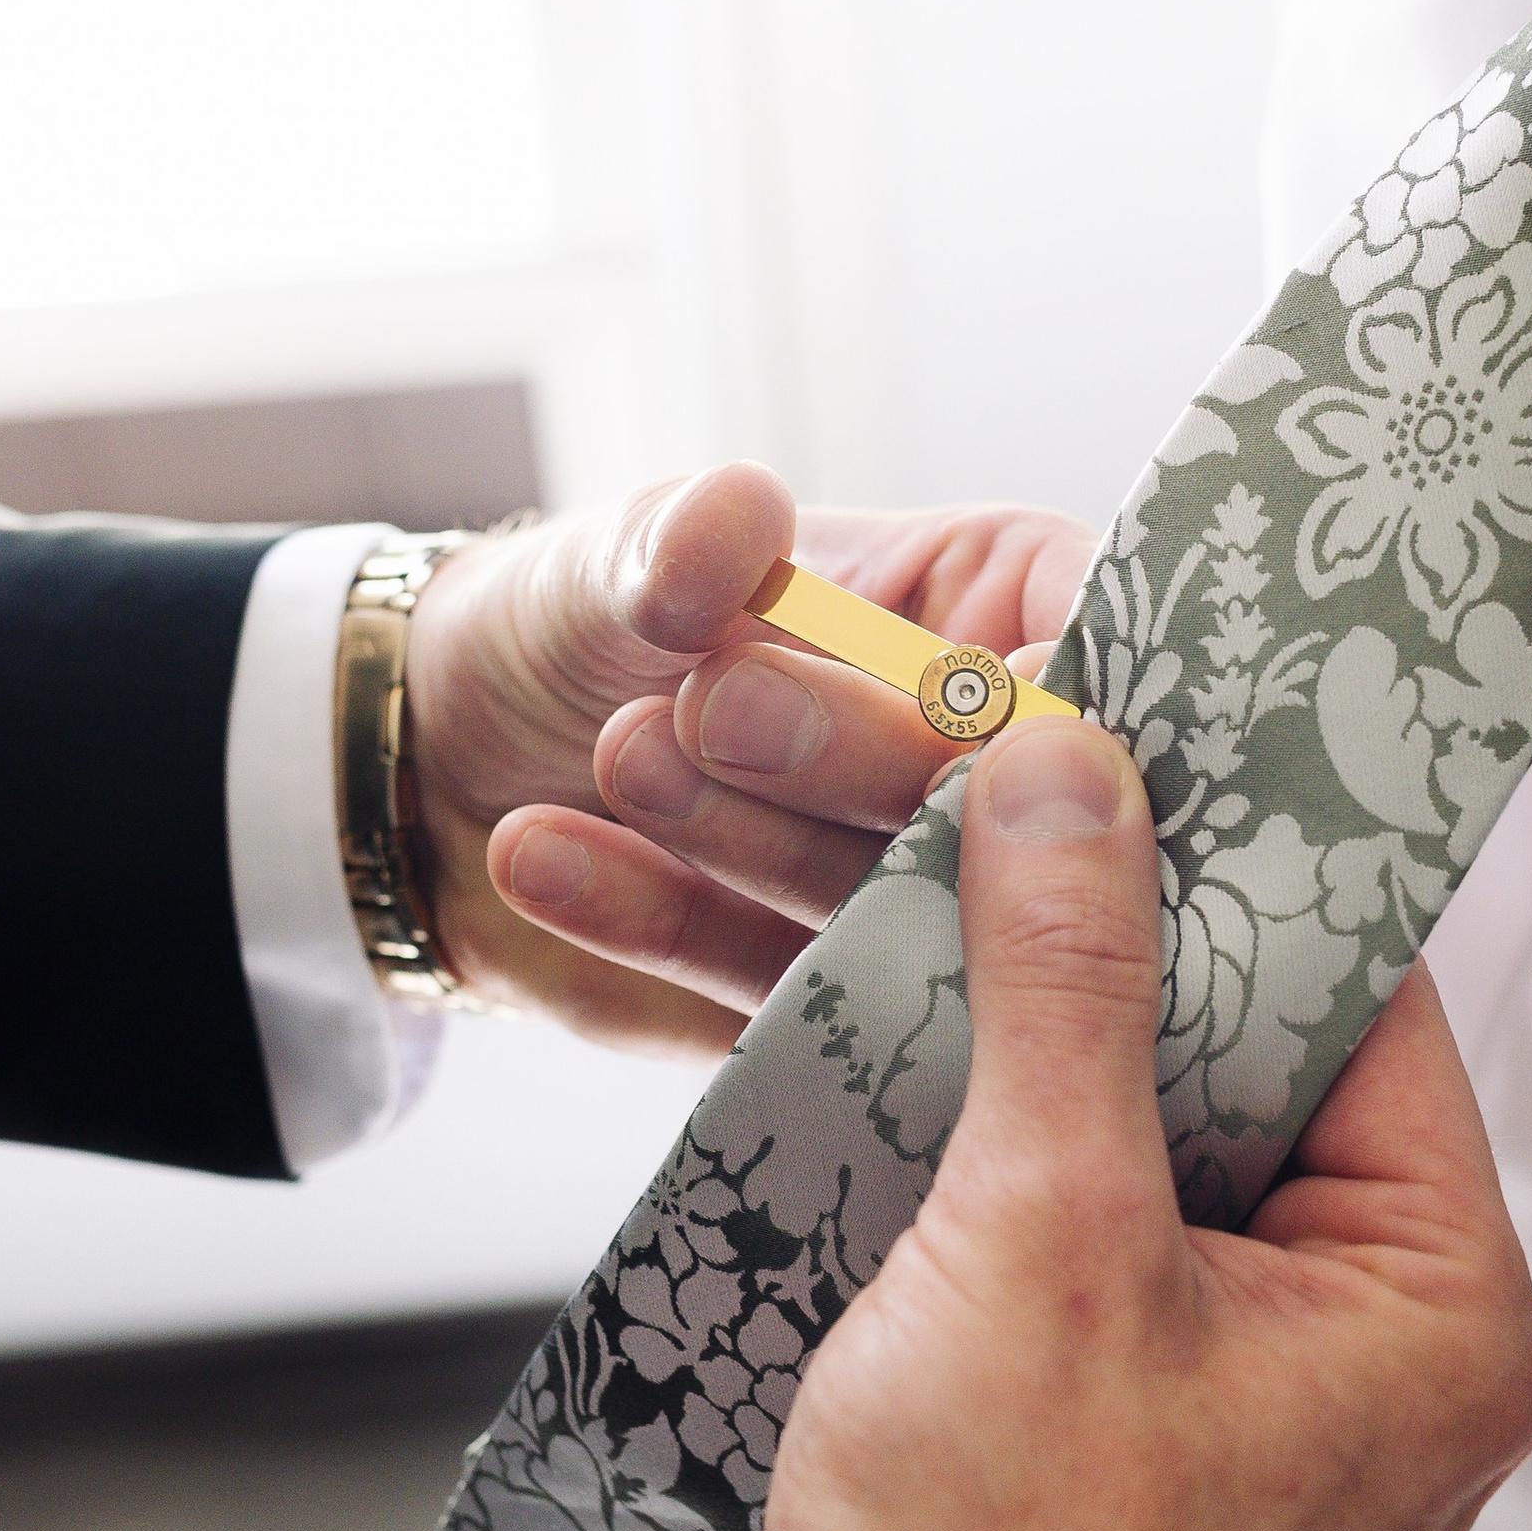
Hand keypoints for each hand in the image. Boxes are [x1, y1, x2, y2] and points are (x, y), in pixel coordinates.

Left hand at [463, 472, 1095, 1032]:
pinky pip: (769, 992)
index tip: (977, 709)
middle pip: (1010, 795)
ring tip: (624, 754)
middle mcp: (978, 764)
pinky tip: (546, 856)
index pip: (1091, 648)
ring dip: (759, 840)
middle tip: (719, 707)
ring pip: (901, 908)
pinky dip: (665, 932)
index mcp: (994, 609)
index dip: (1053, 689)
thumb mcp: (610, 563)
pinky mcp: (828, 1010)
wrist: (440, 773)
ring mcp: (915, 900)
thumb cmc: (570, 623)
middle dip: (876, 759)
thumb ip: (675, 550)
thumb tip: (736, 520)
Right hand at [618, 710, 1531, 1530]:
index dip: (1234, 846)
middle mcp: (1352, 1341)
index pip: (1366, 998)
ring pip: (1088, 1104)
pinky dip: (910, 1099)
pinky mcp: (1075, 1396)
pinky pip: (1016, 1193)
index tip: (1122, 704)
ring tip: (801, 835)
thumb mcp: (1043, 1248)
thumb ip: (1070, 987)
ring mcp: (1209, 1372)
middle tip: (938, 744)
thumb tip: (1074, 772)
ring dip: (939, 989)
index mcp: (1437, 1314)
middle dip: (1047, 901)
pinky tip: (789, 977)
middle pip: (1214, 1036)